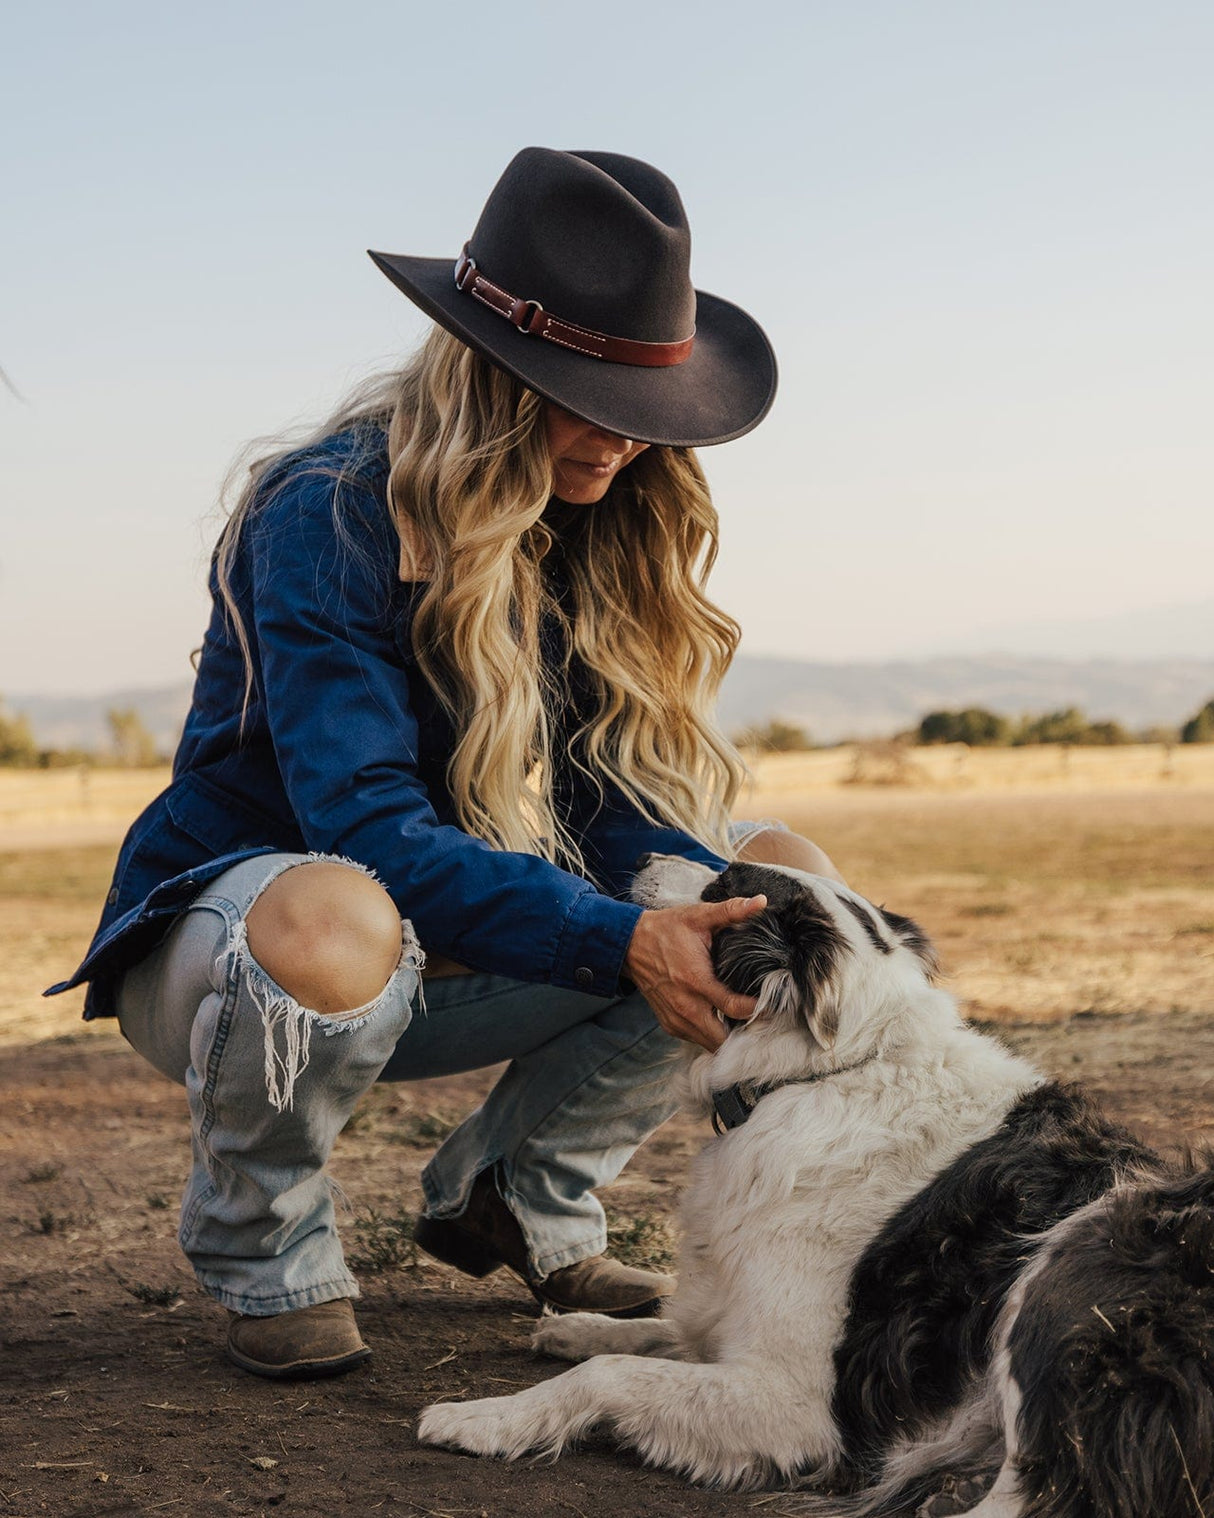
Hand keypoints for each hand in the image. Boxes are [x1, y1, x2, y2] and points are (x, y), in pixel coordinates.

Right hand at [623, 895, 767, 1050]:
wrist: (631, 944)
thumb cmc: (667, 930)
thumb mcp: (698, 916)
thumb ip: (731, 911)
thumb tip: (761, 901)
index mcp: (695, 980)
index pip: (734, 1008)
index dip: (757, 1009)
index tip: (770, 1003)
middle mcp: (685, 1006)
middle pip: (722, 1040)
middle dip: (743, 1033)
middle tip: (758, 1019)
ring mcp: (675, 1018)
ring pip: (710, 1045)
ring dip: (727, 1037)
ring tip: (742, 1022)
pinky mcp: (669, 1023)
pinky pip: (696, 1040)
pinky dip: (710, 1035)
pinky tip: (721, 1021)